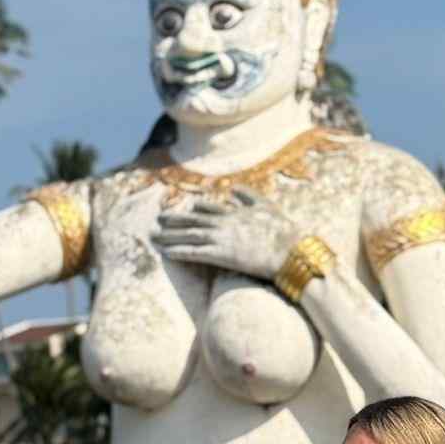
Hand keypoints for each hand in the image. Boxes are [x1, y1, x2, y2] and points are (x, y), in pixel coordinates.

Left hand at [149, 186, 297, 280]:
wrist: (290, 249)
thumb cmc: (283, 231)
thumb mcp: (266, 207)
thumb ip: (249, 196)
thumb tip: (234, 188)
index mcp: (236, 212)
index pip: (210, 208)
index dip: (196, 207)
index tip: (185, 205)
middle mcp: (225, 223)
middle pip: (193, 219)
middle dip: (174, 219)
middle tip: (158, 219)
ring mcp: (221, 238)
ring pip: (189, 235)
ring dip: (170, 236)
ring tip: (154, 237)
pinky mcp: (222, 255)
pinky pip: (195, 253)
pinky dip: (179, 252)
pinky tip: (167, 253)